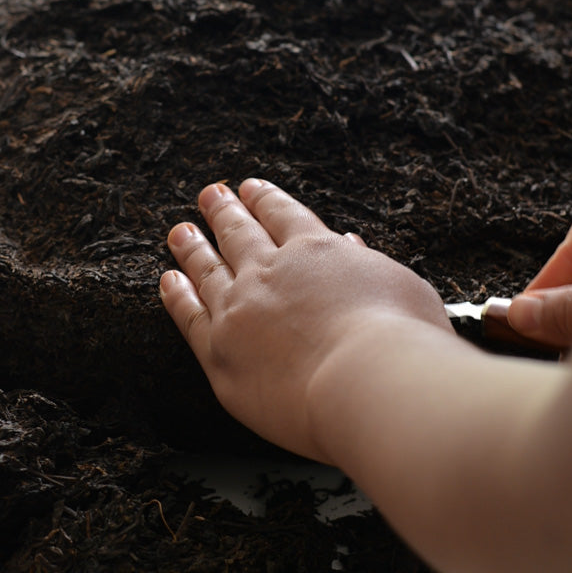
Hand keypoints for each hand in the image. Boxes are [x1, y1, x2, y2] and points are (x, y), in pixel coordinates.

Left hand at [160, 178, 451, 458]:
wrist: (369, 384)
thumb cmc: (402, 342)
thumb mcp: (400, 285)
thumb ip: (366, 264)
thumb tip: (348, 244)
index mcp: (317, 250)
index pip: (283, 216)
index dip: (265, 199)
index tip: (251, 188)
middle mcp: (271, 271)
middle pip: (238, 233)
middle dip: (224, 211)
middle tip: (210, 195)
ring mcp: (240, 309)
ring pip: (207, 268)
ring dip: (192, 246)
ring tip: (179, 231)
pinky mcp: (220, 352)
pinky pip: (188, 316)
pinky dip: (176, 294)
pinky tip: (169, 280)